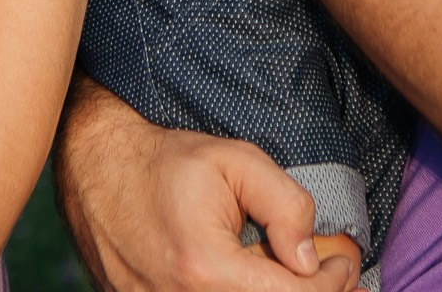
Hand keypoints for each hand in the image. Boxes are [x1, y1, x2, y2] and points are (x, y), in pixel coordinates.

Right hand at [57, 80, 358, 291]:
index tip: (344, 260)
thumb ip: (285, 204)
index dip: (332, 283)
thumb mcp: (236, 161)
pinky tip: (258, 280)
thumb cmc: (167, 162)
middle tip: (334, 275)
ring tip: (298, 278)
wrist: (97, 169)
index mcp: (206, 268)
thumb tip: (309, 257)